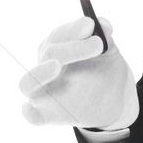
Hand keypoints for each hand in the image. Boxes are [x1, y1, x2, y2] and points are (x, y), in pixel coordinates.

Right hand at [19, 13, 139, 132]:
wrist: (115, 101)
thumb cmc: (105, 71)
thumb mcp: (108, 52)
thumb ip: (105, 39)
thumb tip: (103, 25)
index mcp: (56, 47)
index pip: (59, 35)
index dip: (73, 29)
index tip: (91, 25)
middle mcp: (45, 67)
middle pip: (49, 54)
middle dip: (74, 47)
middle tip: (98, 44)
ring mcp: (43, 92)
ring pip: (28, 83)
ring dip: (40, 73)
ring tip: (57, 65)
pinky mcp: (48, 115)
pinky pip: (33, 116)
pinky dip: (28, 113)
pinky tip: (28, 108)